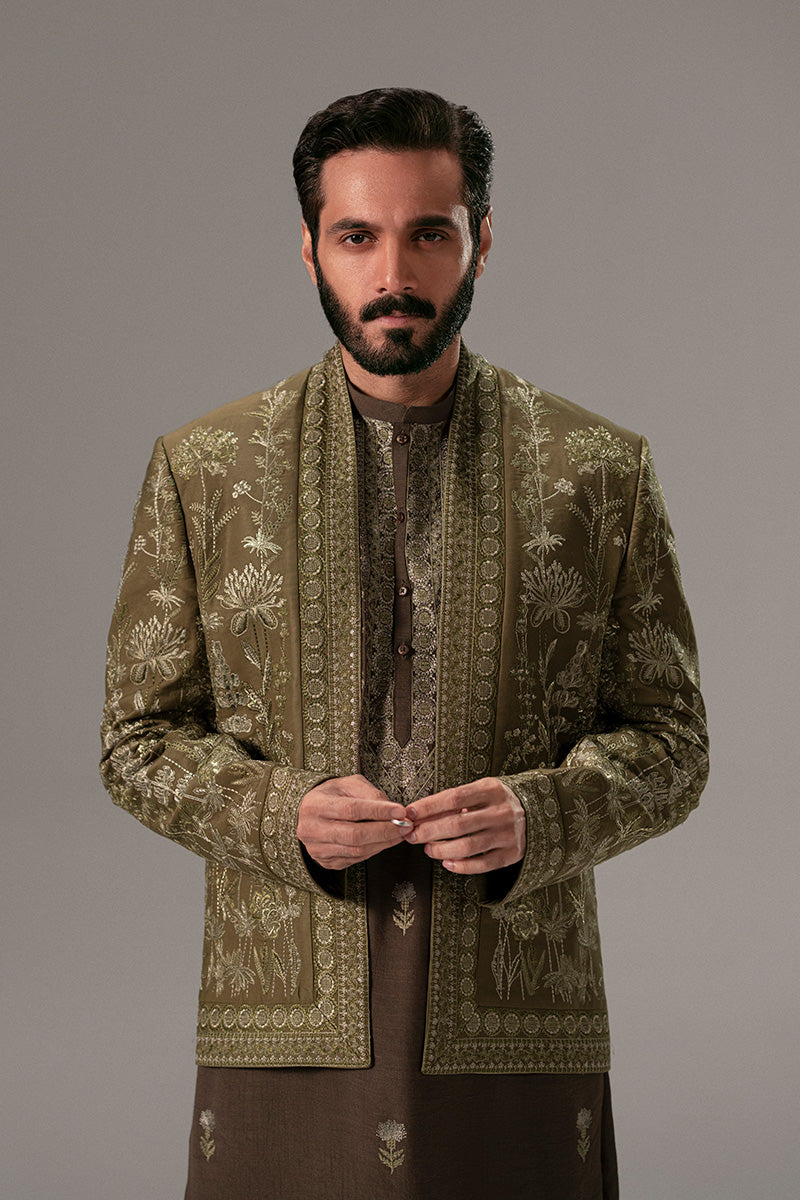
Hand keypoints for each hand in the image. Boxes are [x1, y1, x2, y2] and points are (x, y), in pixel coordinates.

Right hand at [297, 775, 412, 870]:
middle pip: (354, 834)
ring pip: (356, 850)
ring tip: (399, 833)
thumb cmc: (332, 796)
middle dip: (385, 831)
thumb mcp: (348, 784)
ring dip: (383, 843)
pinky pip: (354, 859)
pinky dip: (374, 850)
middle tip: (405, 825)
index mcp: (315, 805)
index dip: (378, 811)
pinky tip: (384, 841)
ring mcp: (317, 849)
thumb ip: (369, 793)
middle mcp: (312, 829)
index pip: (351, 809)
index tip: (400, 811)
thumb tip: (392, 809)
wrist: (310, 813)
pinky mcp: (325, 862)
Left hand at [404, 778, 525, 873]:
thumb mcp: (480, 791)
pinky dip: (461, 866)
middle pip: (457, 824)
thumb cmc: (496, 801)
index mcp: (491, 790)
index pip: (453, 798)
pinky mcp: (511, 854)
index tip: (410, 813)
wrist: (534, 811)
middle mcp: (501, 812)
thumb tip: (419, 815)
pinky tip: (447, 863)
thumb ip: (454, 801)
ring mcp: (507, 834)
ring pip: (467, 847)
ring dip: (442, 850)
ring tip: (428, 849)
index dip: (428, 807)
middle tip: (412, 835)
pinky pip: (482, 865)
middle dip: (429, 831)